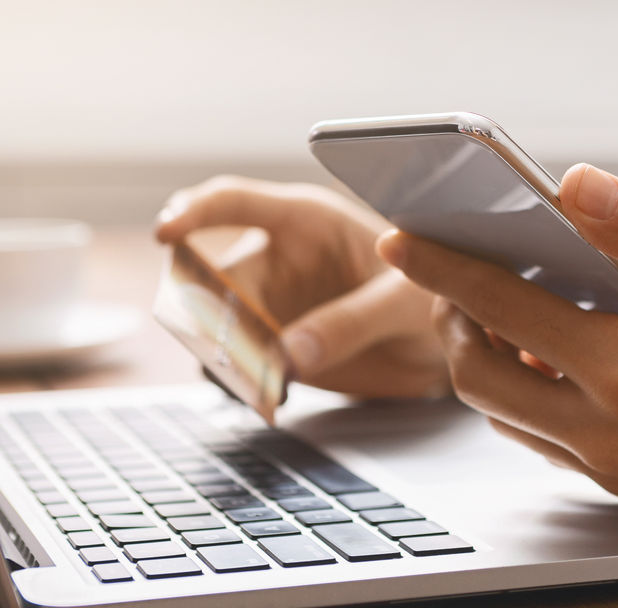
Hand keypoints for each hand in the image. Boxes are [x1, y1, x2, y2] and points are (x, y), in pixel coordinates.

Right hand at [154, 176, 446, 397]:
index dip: (194, 211)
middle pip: (215, 276)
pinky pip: (240, 365)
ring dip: (219, 352)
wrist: (451, 339)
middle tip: (224, 346)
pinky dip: (241, 384)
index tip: (166, 232)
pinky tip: (266, 397)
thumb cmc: (438, 290)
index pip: (234, 201)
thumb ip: (352, 321)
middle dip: (206, 310)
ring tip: (253, 379)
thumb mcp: (405, 302)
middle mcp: (278, 257)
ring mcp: (273, 305)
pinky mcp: (276, 347)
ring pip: (217, 325)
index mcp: (307, 220)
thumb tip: (289, 354)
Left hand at [376, 164, 617, 528]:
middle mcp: (607, 431)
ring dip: (488, 361)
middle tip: (462, 274)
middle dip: (453, 322)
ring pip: (506, 414)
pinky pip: (544, 438)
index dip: (442, 267)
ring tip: (510, 306)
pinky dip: (528, 393)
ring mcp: (613, 466)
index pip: (501, 310)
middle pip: (478, 377)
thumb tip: (571, 186)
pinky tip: (559, 350)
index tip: (401, 235)